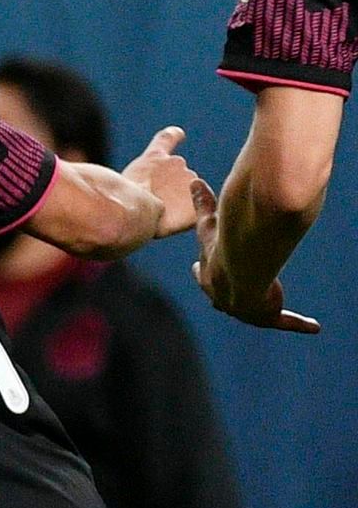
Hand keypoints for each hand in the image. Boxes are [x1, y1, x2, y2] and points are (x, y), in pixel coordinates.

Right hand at [120, 127, 197, 237]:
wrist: (132, 211)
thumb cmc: (119, 200)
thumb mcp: (121, 182)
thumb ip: (136, 181)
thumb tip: (142, 192)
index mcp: (155, 157)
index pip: (168, 138)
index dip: (174, 136)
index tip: (179, 133)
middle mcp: (177, 163)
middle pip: (178, 177)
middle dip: (170, 189)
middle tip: (153, 204)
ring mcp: (190, 181)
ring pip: (188, 194)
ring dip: (177, 204)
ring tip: (158, 215)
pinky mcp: (197, 203)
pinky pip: (194, 213)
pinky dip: (184, 219)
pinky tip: (171, 223)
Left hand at [190, 178, 320, 332]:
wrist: (240, 262)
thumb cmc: (224, 240)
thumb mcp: (210, 221)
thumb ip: (203, 203)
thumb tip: (194, 181)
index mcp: (209, 274)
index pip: (205, 274)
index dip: (205, 272)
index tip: (199, 269)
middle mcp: (224, 295)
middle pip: (225, 299)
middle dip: (231, 296)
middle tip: (242, 295)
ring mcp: (243, 309)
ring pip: (255, 311)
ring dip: (266, 308)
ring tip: (277, 309)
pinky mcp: (265, 316)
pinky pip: (284, 322)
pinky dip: (298, 323)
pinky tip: (314, 326)